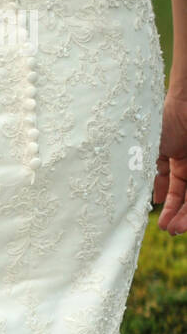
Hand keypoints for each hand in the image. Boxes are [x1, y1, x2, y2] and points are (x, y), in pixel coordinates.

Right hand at [157, 89, 186, 234]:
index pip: (173, 188)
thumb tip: (157, 197)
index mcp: (173, 158)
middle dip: (179, 215)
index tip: (162, 223)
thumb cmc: (162, 121)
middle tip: (171, 230)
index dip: (169, 206)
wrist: (185, 103)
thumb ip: (152, 172)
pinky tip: (185, 218)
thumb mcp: (150, 149)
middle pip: (186, 195)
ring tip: (177, 229)